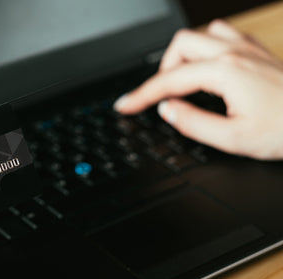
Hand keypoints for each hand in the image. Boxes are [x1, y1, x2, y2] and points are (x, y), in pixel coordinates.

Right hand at [114, 19, 282, 159]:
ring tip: (183, 81)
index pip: (169, 81)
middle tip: (159, 96)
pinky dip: (206, 48)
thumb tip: (166, 110)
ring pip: (200, 35)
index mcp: (224, 72)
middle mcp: (233, 52)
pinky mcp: (257, 51)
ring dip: (184, 56)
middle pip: (180, 45)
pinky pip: (222, 35)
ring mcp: (247, 48)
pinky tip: (209, 67)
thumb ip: (192, 123)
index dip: (141, 95)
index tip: (125, 106)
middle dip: (161, 71)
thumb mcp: (232, 138)